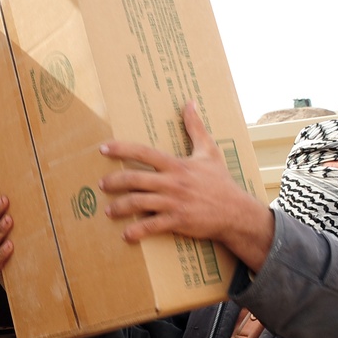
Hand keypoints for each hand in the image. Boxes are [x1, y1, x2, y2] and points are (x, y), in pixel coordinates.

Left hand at [98, 101, 274, 271]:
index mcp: (176, 165)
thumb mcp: (209, 152)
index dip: (121, 149)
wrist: (235, 212)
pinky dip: (137, 231)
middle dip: (114, 182)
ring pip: (138, 203)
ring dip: (120, 207)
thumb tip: (190, 103)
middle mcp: (172, 182)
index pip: (144, 153)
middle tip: (102, 184)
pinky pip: (152, 226)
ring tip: (109, 211)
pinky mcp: (177, 221)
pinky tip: (127, 235)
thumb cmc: (220, 182)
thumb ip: (196, 128)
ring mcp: (173, 202)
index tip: (103, 148)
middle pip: (134, 179)